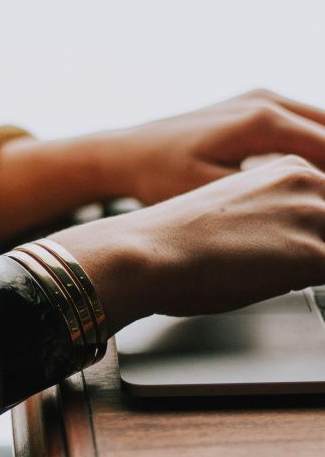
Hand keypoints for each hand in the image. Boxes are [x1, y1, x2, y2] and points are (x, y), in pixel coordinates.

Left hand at [0, 90, 324, 251]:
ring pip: (321, 127)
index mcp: (263, 121)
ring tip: (320, 203)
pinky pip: (304, 128)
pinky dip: (317, 153)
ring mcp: (262, 100)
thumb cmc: (158, 176)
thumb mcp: (213, 194)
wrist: (123, 154)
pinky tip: (315, 186)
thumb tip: (308, 204)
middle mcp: (267, 101)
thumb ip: (268, 195)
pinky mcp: (255, 108)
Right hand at [53, 155, 324, 332]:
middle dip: (320, 249)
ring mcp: (310, 215)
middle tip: (292, 269)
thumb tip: (299, 252)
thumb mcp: (237, 212)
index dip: (317, 234)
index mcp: (287, 168)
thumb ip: (278, 221)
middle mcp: (305, 181)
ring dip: (316, 265)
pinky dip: (316, 286)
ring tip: (281, 278)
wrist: (148, 251)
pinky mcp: (310, 253)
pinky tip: (283, 289)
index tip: (305, 247)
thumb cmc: (175, 241)